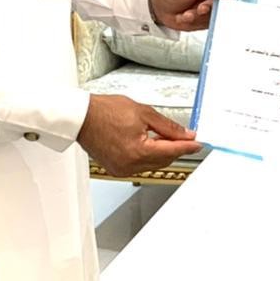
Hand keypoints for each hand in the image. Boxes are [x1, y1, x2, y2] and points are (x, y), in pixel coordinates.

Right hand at [77, 94, 201, 175]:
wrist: (81, 116)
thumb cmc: (105, 111)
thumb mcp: (143, 112)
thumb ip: (168, 126)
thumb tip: (185, 134)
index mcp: (137, 152)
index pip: (171, 151)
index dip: (188, 146)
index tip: (198, 143)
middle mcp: (129, 165)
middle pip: (163, 160)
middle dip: (176, 149)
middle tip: (186, 137)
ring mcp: (122, 169)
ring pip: (153, 164)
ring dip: (163, 152)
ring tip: (168, 137)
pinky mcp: (116, 168)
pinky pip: (140, 165)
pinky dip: (149, 156)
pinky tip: (151, 144)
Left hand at [149, 0, 233, 30]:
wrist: (159, 7)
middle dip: (218, 2)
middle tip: (205, 5)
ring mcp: (215, 2)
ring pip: (223, 9)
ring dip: (206, 12)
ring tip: (194, 10)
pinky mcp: (211, 16)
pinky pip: (214, 20)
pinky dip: (200, 20)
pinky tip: (188, 15)